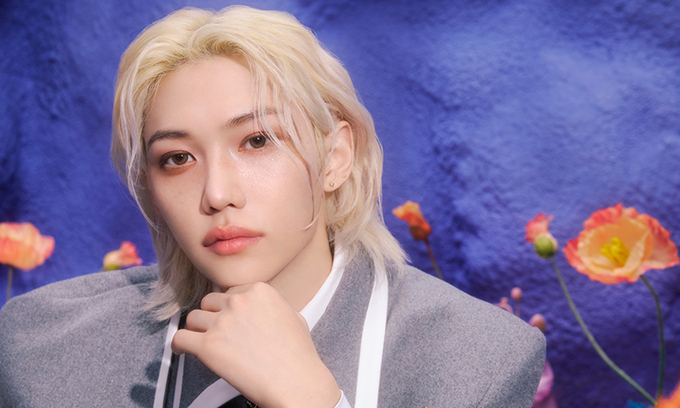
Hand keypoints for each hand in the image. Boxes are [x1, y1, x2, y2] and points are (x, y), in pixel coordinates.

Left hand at [171, 282, 340, 407]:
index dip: (228, 307)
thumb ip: (272, 307)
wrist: (295, 382)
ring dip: (197, 330)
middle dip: (212, 316)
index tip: (228, 317)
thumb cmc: (297, 356)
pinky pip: (180, 338)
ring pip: (193, 318)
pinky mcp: (208, 346)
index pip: (230, 292)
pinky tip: (182, 350)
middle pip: (210, 302)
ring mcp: (222, 322)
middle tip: (217, 331)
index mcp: (259, 291)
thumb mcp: (293, 317)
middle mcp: (239, 302)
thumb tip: (263, 311)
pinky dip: (178, 345)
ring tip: (201, 341)